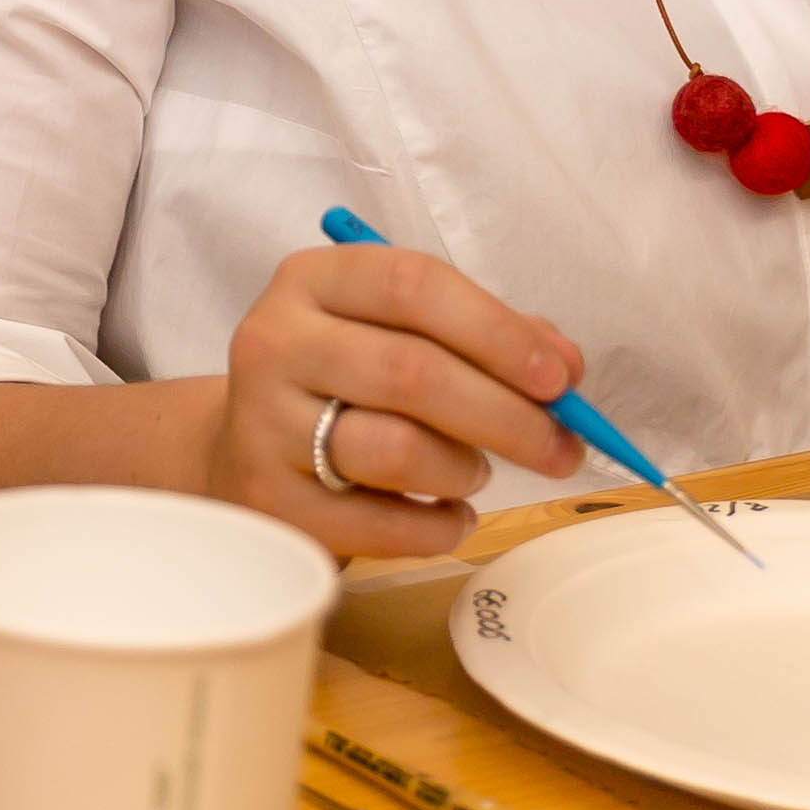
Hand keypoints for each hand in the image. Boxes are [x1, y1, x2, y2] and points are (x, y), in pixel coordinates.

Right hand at [205, 241, 584, 557]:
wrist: (243, 449)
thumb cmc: (345, 382)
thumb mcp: (402, 333)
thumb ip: (489, 337)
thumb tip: (566, 367)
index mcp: (313, 280)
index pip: (412, 285)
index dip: (496, 331)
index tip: (559, 378)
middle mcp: (275, 342)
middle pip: (412, 373)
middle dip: (507, 416)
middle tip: (561, 448)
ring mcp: (262, 424)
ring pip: (396, 450)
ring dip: (464, 470)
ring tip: (474, 473)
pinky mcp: (268, 501)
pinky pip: (379, 526)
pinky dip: (436, 529)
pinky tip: (449, 518)